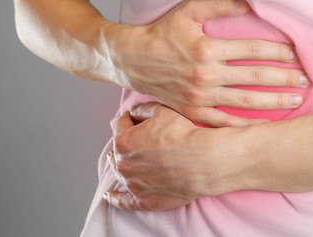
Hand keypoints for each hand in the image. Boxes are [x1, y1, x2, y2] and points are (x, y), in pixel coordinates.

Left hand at [103, 101, 231, 210]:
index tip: (137, 119)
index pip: (121, 124)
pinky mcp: (144, 200)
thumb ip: (143, 110)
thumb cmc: (183, 135)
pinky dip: (116, 199)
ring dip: (121, 165)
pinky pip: (124, 202)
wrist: (202, 161)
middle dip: (127, 142)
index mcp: (124, 140)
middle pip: (119, 150)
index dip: (130, 119)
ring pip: (120, 173)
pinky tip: (110, 196)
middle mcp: (123, 164)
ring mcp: (133, 184)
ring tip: (123, 162)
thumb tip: (134, 113)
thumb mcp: (162, 111)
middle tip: (139, 139)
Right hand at [107, 0, 308, 127]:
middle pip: (254, 78)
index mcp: (208, 48)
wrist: (133, 60)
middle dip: (284, 78)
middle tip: (305, 80)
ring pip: (245, 102)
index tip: (296, 54)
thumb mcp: (189, 11)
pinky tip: (266, 126)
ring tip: (296, 101)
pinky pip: (225, 123)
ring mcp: (200, 97)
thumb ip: (220, 5)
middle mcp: (206, 75)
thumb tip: (250, 1)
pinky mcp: (193, 112)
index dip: (277, 52)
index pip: (252, 50)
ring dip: (273, 102)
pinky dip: (247, 126)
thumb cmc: (163, 32)